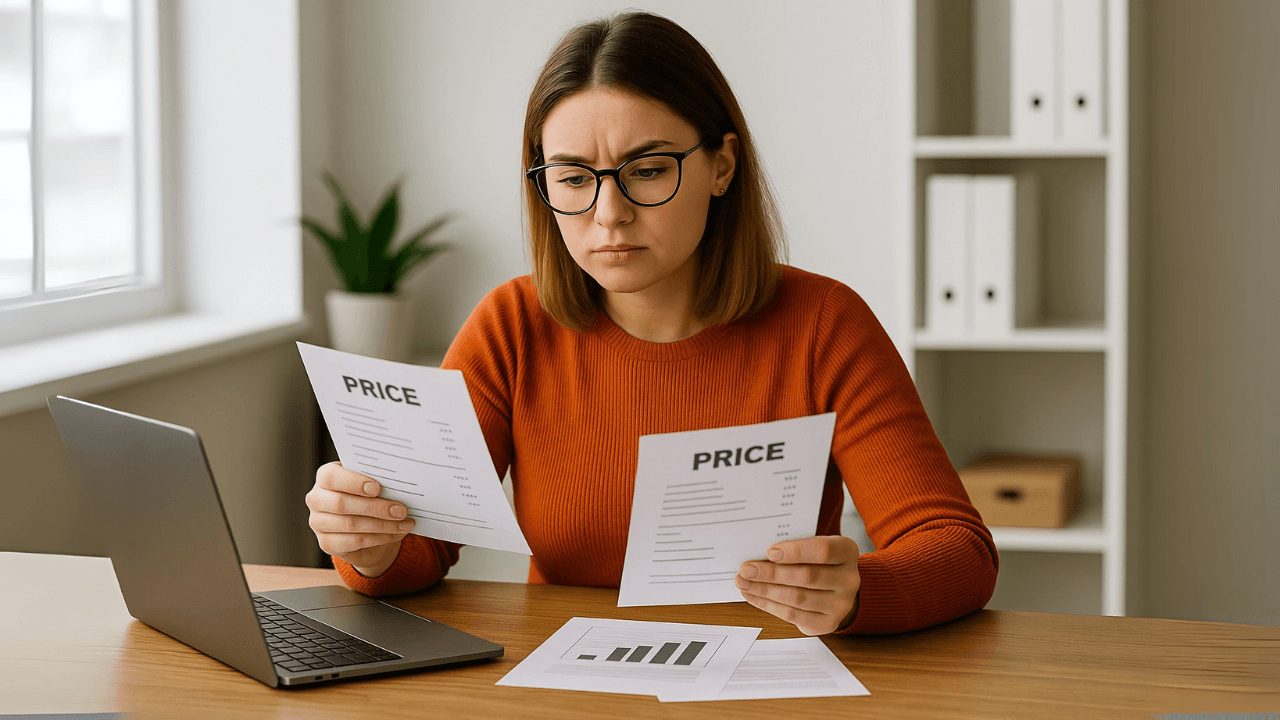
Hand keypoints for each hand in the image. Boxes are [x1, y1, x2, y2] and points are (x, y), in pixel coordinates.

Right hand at [305, 461, 415, 577]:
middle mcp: (316, 499)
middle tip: (401, 510)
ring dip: (382, 525)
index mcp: (325, 476)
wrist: (366, 527)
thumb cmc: (370, 497)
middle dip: (375, 507)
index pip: (331, 477)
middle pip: (341, 503)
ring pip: (350, 524)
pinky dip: (379, 538)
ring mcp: (318, 522)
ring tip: (404, 523)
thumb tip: (400, 485)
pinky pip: (354, 542)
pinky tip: (396, 533)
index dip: (353, 482)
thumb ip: (379, 481)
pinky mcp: (326, 543)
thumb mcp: (374, 484)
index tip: (377, 488)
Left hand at [736, 535, 860, 635]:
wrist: (837, 589)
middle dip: (772, 573)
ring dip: (765, 590)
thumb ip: (794, 547)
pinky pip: (792, 615)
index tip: (770, 552)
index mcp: (847, 552)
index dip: (796, 552)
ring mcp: (840, 605)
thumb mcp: (813, 546)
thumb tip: (759, 554)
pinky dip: (768, 604)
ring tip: (744, 582)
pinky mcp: (826, 623)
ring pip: (797, 598)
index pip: (824, 551)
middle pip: (807, 577)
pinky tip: (753, 595)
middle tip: (746, 569)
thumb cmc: (819, 561)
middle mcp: (849, 580)